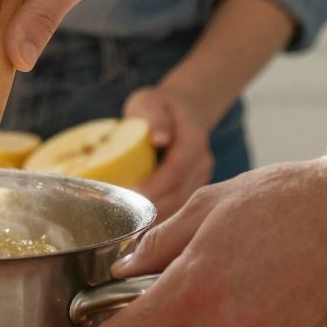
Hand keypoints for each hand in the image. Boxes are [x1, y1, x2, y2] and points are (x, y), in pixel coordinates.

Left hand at [123, 85, 214, 222]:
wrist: (182, 111)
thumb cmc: (158, 106)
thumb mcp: (150, 103)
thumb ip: (155, 118)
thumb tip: (159, 139)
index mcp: (194, 141)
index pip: (175, 171)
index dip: (154, 187)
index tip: (130, 196)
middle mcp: (202, 163)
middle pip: (179, 194)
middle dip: (152, 208)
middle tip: (123, 217)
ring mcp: (201, 178)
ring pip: (181, 206)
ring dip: (157, 218)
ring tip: (130, 224)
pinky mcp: (194, 188)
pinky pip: (179, 208)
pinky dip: (161, 217)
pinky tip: (141, 224)